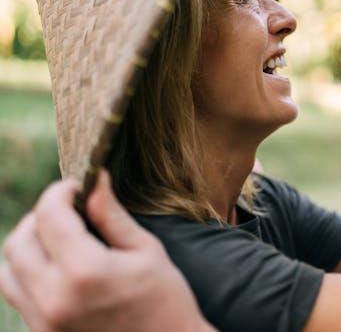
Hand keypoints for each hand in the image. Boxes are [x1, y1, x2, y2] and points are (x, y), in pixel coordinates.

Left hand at [0, 171, 214, 331]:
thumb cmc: (166, 301)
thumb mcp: (147, 252)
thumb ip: (112, 217)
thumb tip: (95, 180)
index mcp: (85, 271)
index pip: (50, 215)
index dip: (60, 192)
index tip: (77, 187)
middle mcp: (54, 298)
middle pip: (18, 241)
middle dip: (40, 217)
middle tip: (68, 211)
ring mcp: (43, 322)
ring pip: (7, 271)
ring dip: (28, 248)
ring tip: (59, 242)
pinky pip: (18, 297)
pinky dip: (30, 275)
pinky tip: (62, 271)